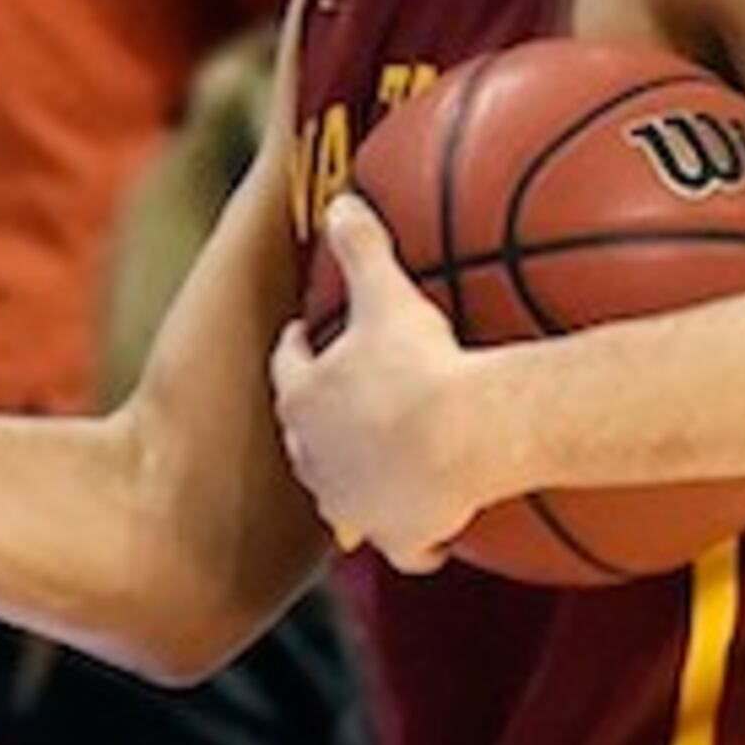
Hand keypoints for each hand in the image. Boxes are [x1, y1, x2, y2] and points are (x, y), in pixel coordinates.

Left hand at [268, 195, 490, 569]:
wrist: (456, 443)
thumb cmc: (416, 365)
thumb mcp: (385, 296)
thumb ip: (360, 245)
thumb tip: (341, 198)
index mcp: (303, 397)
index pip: (288, 366)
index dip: (296, 350)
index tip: (303, 336)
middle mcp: (315, 456)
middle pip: (309, 434)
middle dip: (323, 419)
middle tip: (346, 404)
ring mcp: (353, 503)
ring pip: (346, 495)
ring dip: (362, 484)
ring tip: (387, 471)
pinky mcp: (396, 539)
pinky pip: (404, 546)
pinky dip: (417, 542)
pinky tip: (436, 538)